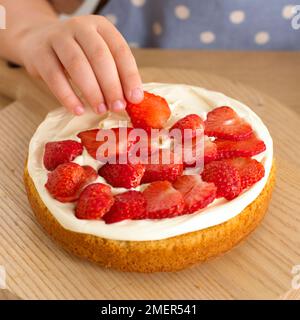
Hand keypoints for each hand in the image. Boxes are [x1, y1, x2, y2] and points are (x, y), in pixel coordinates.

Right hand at [19, 15, 143, 114]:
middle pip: (99, 57)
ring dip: (92, 91)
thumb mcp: (98, 56)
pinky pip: (54, 76)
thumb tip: (131, 99)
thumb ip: (114, 73)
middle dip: (111, 85)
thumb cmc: (78, 54)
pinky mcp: (39, 53)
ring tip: (100, 110)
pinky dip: (68, 96)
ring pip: (77, 65)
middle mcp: (80, 27)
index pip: (120, 51)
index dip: (130, 76)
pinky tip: (78, 110)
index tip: (135, 99)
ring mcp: (58, 37)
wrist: (38, 41)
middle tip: (118, 107)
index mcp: (101, 27)